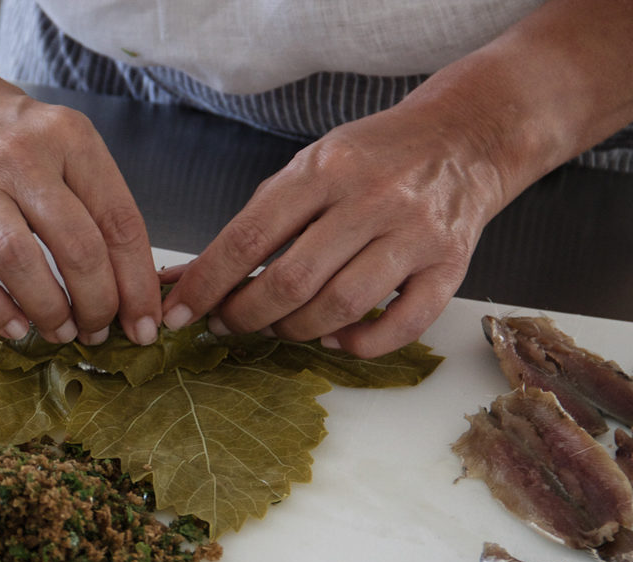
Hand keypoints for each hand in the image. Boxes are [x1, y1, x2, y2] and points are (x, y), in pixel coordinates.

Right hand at [0, 59, 161, 344]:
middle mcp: (23, 158)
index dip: (138, 284)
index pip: (121, 222)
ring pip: (23, 264)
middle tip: (100, 331)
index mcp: (69, 137)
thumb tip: (124, 275)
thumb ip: (88, 196)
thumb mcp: (55, 139)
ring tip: (61, 332)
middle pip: (79, 249)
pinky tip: (15, 327)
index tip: (145, 322)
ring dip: (50, 311)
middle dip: (99, 306)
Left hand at [160, 102, 507, 357]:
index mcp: (326, 169)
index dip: (207, 283)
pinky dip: (360, 343)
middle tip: (226, 325)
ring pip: (341, 306)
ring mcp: (416, 234)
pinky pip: (403, 325)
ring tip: (275, 328)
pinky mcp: (451, 266)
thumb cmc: (371, 159)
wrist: (465, 137)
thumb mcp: (308, 169)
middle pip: (293, 280)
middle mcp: (373, 199)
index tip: (178, 314)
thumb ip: (254, 222)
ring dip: (295, 331)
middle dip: (245, 314)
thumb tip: (186, 277)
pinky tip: (333, 337)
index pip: (250, 237)